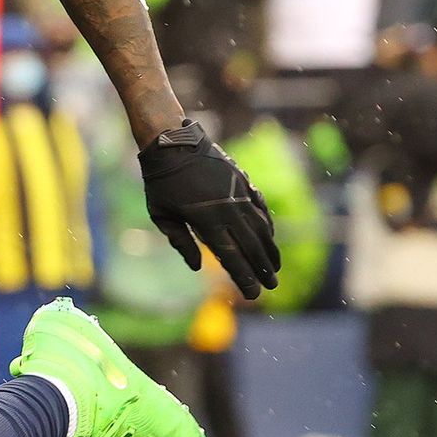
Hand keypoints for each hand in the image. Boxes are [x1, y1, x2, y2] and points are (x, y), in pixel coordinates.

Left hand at [139, 119, 279, 299]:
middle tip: (272, 286)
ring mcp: (237, 194)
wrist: (171, 142)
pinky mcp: (242, 181)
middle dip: (262, 268)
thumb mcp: (161, 215)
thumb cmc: (161, 182)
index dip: (244, 277)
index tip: (254, 294)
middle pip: (251, 246)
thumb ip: (180, 242)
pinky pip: (260, 206)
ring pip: (260, 227)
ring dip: (270, 249)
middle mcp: (227, 209)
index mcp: (206, 221)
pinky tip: (270, 235)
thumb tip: (197, 266)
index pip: (231, 257)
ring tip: (276, 267)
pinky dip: (267, 223)